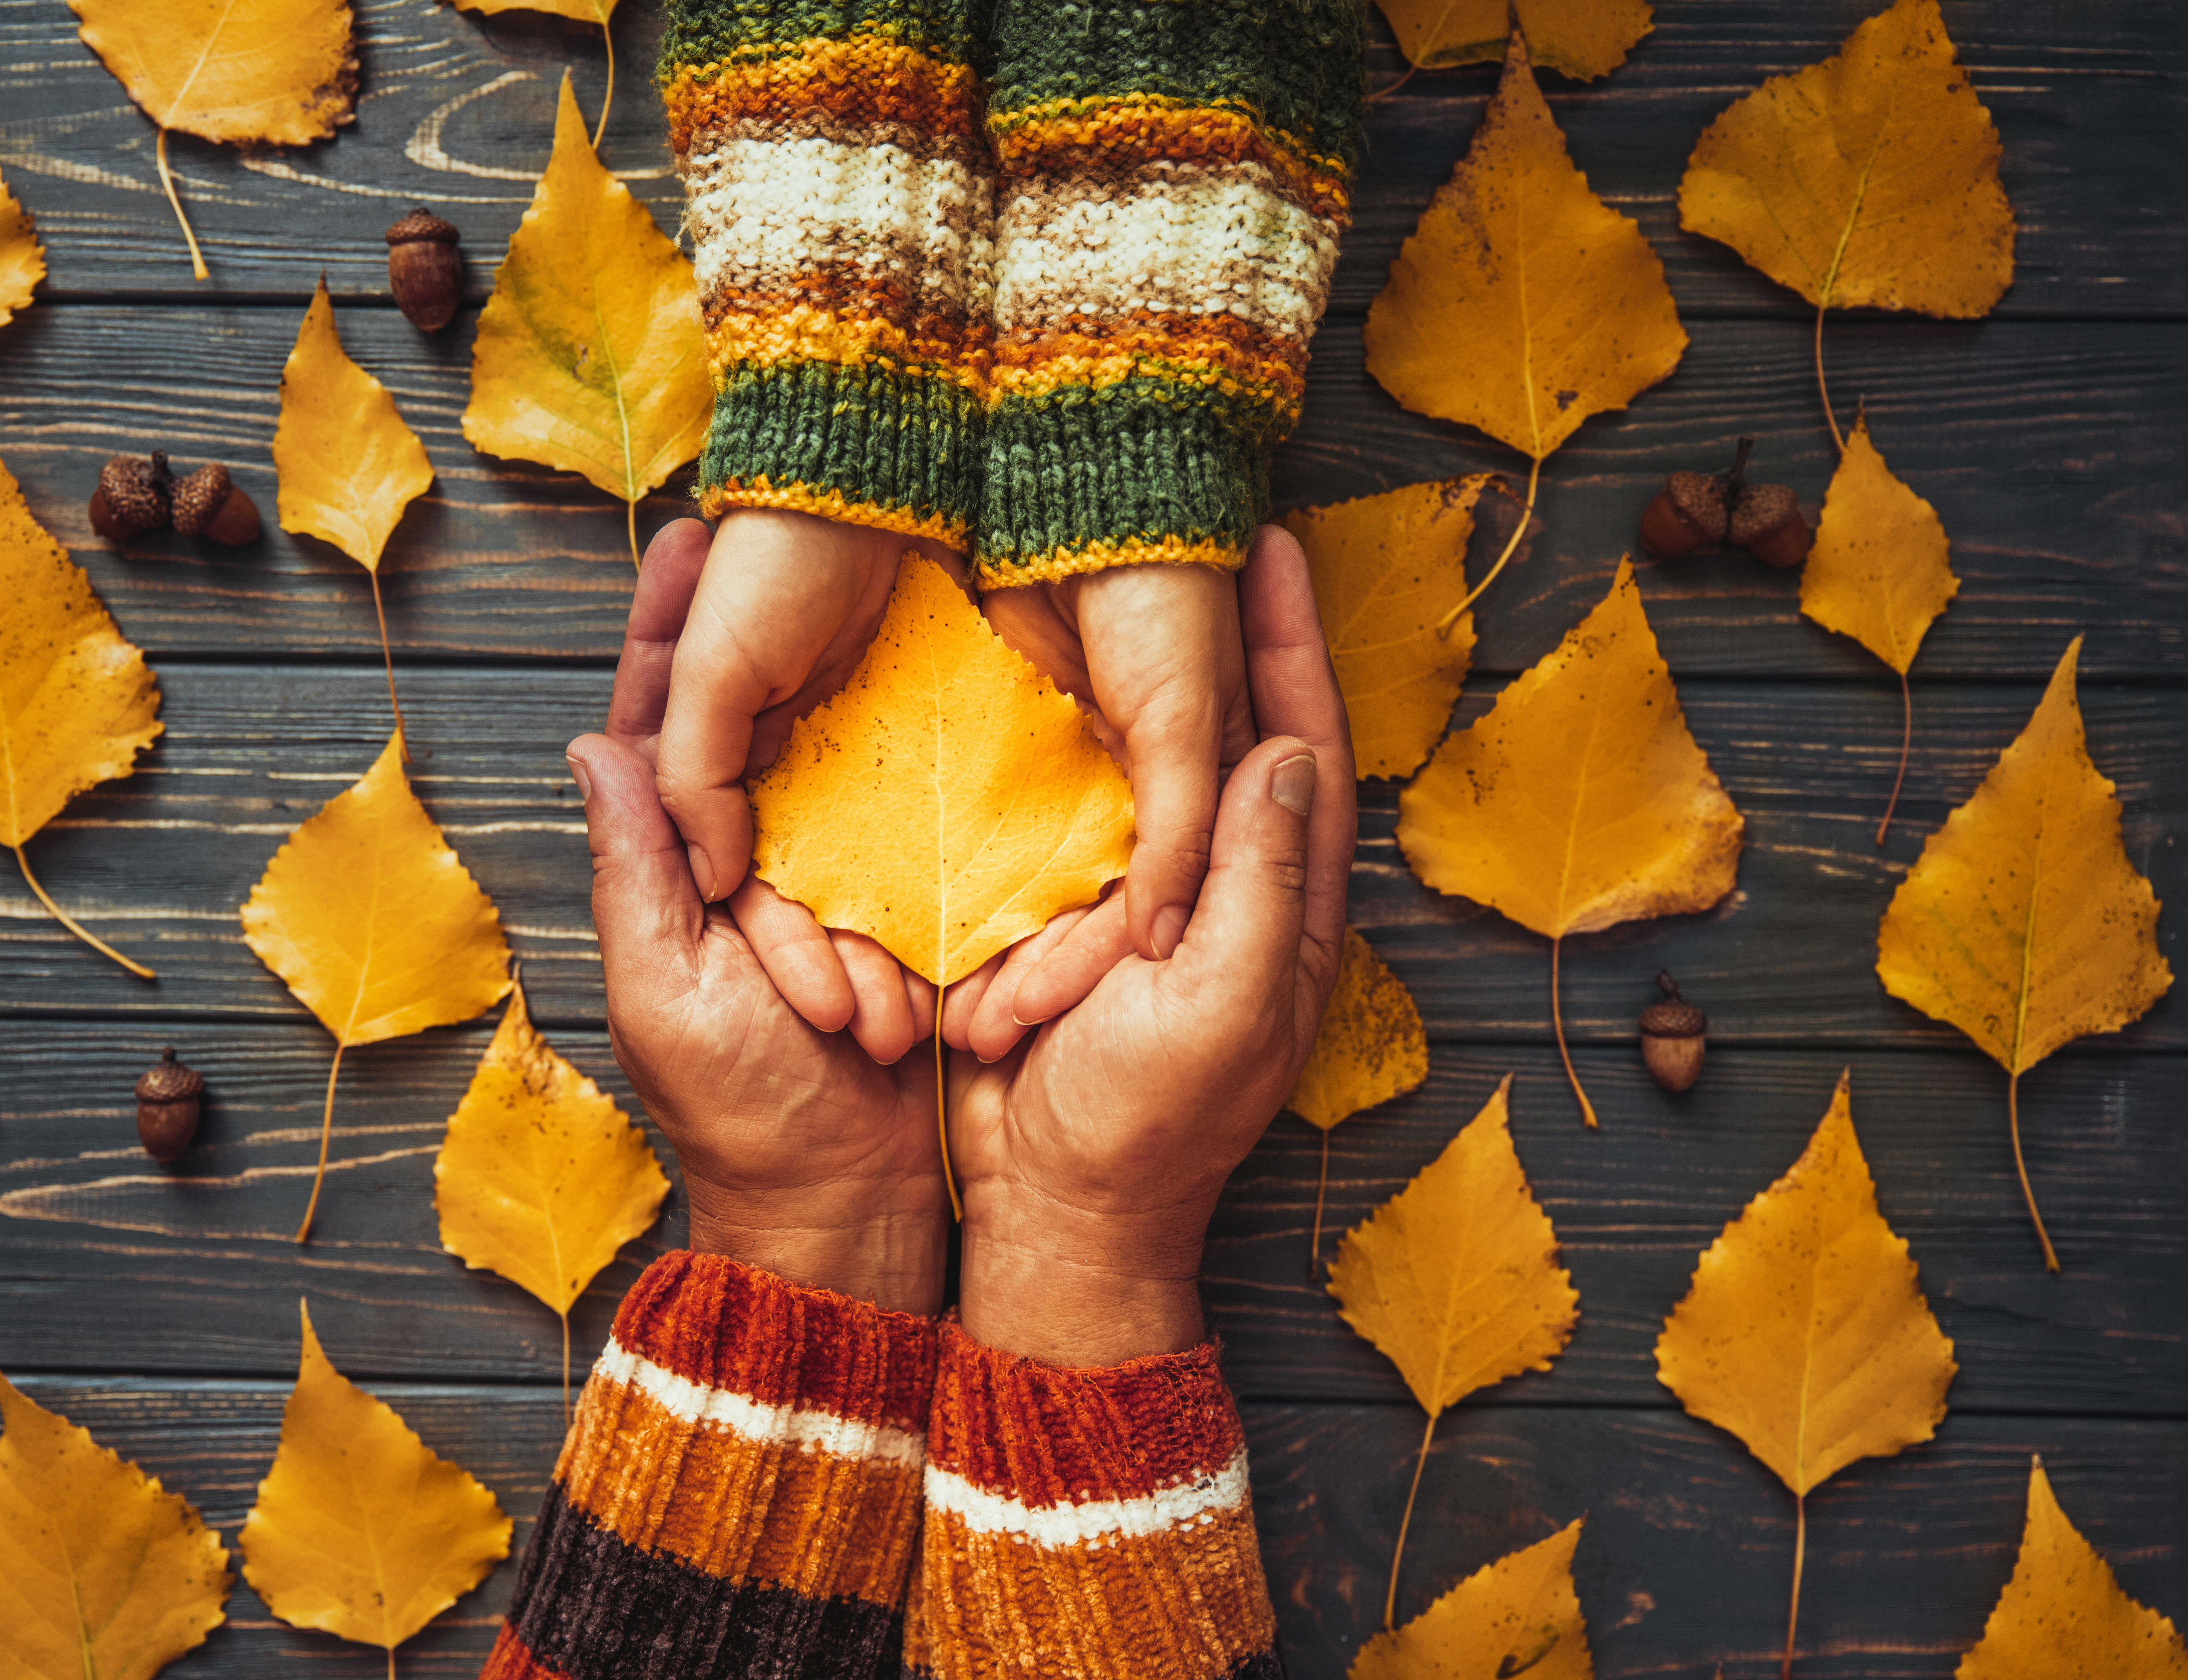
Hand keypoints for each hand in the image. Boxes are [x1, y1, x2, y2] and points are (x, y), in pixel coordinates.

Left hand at [579, 524, 948, 1313]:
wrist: (848, 1214)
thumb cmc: (745, 1117)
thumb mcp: (670, 991)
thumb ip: (635, 874)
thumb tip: (590, 744)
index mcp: (671, 874)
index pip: (660, 727)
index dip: (667, 629)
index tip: (688, 535)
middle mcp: (744, 859)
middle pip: (744, 714)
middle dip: (751, 615)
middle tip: (773, 511)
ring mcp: (824, 881)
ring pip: (826, 756)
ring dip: (836, 676)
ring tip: (850, 566)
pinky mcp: (899, 908)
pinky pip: (901, 822)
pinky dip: (910, 759)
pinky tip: (934, 668)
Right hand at [948, 527, 1354, 1363]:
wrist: (1056, 1214)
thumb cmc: (1144, 1129)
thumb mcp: (1219, 1005)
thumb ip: (1262, 884)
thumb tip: (1291, 753)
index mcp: (1286, 910)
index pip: (1305, 748)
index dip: (1294, 647)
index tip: (1273, 549)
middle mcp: (1233, 893)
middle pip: (1244, 733)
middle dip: (1233, 632)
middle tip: (1208, 530)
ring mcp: (1160, 905)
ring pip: (1170, 765)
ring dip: (1160, 673)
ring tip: (1131, 580)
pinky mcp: (1088, 919)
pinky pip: (1097, 811)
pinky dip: (1089, 743)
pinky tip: (1057, 682)